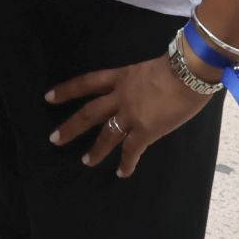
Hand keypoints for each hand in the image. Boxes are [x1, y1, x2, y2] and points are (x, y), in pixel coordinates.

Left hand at [46, 50, 216, 176]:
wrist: (189, 72)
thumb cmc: (178, 65)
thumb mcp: (149, 69)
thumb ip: (140, 82)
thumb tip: (143, 92)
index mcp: (121, 77)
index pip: (87, 83)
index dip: (67, 90)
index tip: (49, 97)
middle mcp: (120, 96)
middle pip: (89, 113)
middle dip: (71, 127)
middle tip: (54, 139)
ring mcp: (131, 114)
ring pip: (107, 135)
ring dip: (96, 150)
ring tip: (86, 161)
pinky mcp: (146, 130)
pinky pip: (132, 151)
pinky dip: (127, 163)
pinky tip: (122, 173)